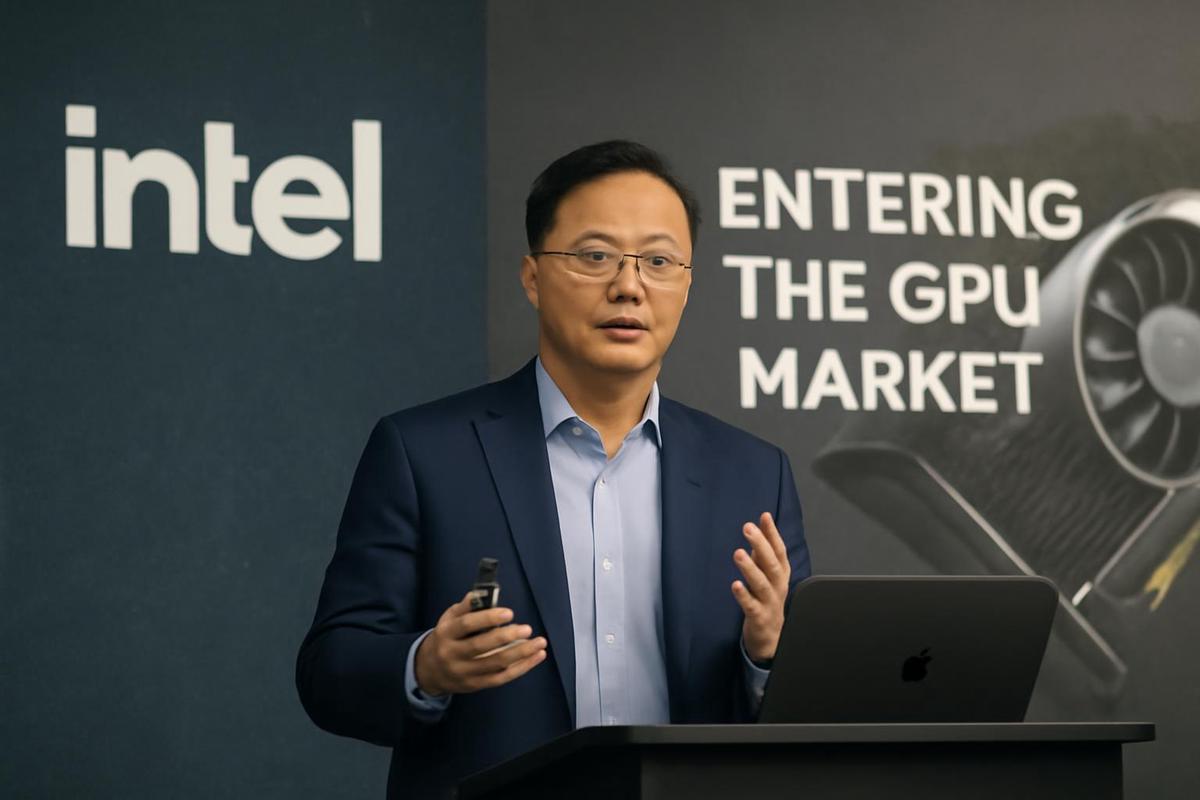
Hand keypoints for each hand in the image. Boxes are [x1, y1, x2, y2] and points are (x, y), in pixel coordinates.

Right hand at [414, 593, 547, 696]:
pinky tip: (536, 657)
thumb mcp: (448, 619)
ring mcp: (464, 672)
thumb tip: (482, 593)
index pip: (467, 625)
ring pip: (495, 664)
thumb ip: (466, 607)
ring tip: (539, 643)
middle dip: (507, 637)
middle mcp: (453, 654)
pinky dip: (521, 668)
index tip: (509, 613)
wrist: (429, 671)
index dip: (488, 618)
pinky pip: (501, 678)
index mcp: (446, 633)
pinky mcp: (475, 685)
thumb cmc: (445, 638)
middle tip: (527, 629)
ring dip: (521, 653)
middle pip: (481, 646)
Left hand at [731, 511, 789, 662]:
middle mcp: (777, 587)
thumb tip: (758, 527)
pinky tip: (735, 584)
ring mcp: (769, 603)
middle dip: (761, 545)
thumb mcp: (767, 575)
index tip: (764, 516)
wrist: (771, 638)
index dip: (772, 534)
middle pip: (772, 564)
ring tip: (738, 553)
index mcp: (780, 574)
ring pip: (762, 584)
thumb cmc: (767, 600)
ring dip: (750, 568)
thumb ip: (763, 554)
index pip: (779, 551)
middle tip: (748, 528)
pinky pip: (751, 606)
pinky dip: (744, 595)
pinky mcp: (758, 618)